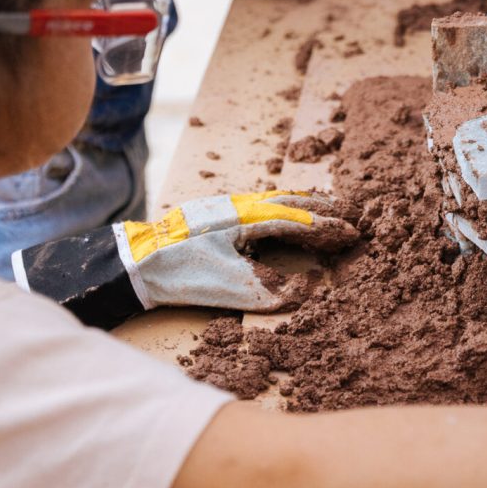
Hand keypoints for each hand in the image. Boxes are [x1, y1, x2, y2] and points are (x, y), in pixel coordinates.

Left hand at [15, 190, 359, 329]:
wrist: (132, 263)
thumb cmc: (177, 275)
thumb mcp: (226, 287)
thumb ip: (270, 289)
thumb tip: (308, 288)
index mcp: (245, 217)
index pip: (297, 220)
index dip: (328, 227)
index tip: (354, 232)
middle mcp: (238, 204)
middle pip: (291, 201)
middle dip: (325, 206)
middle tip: (354, 208)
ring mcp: (224, 205)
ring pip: (275, 198)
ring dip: (306, 203)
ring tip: (330, 203)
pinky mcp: (214, 214)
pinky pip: (260, 203)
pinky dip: (283, 205)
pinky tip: (285, 210)